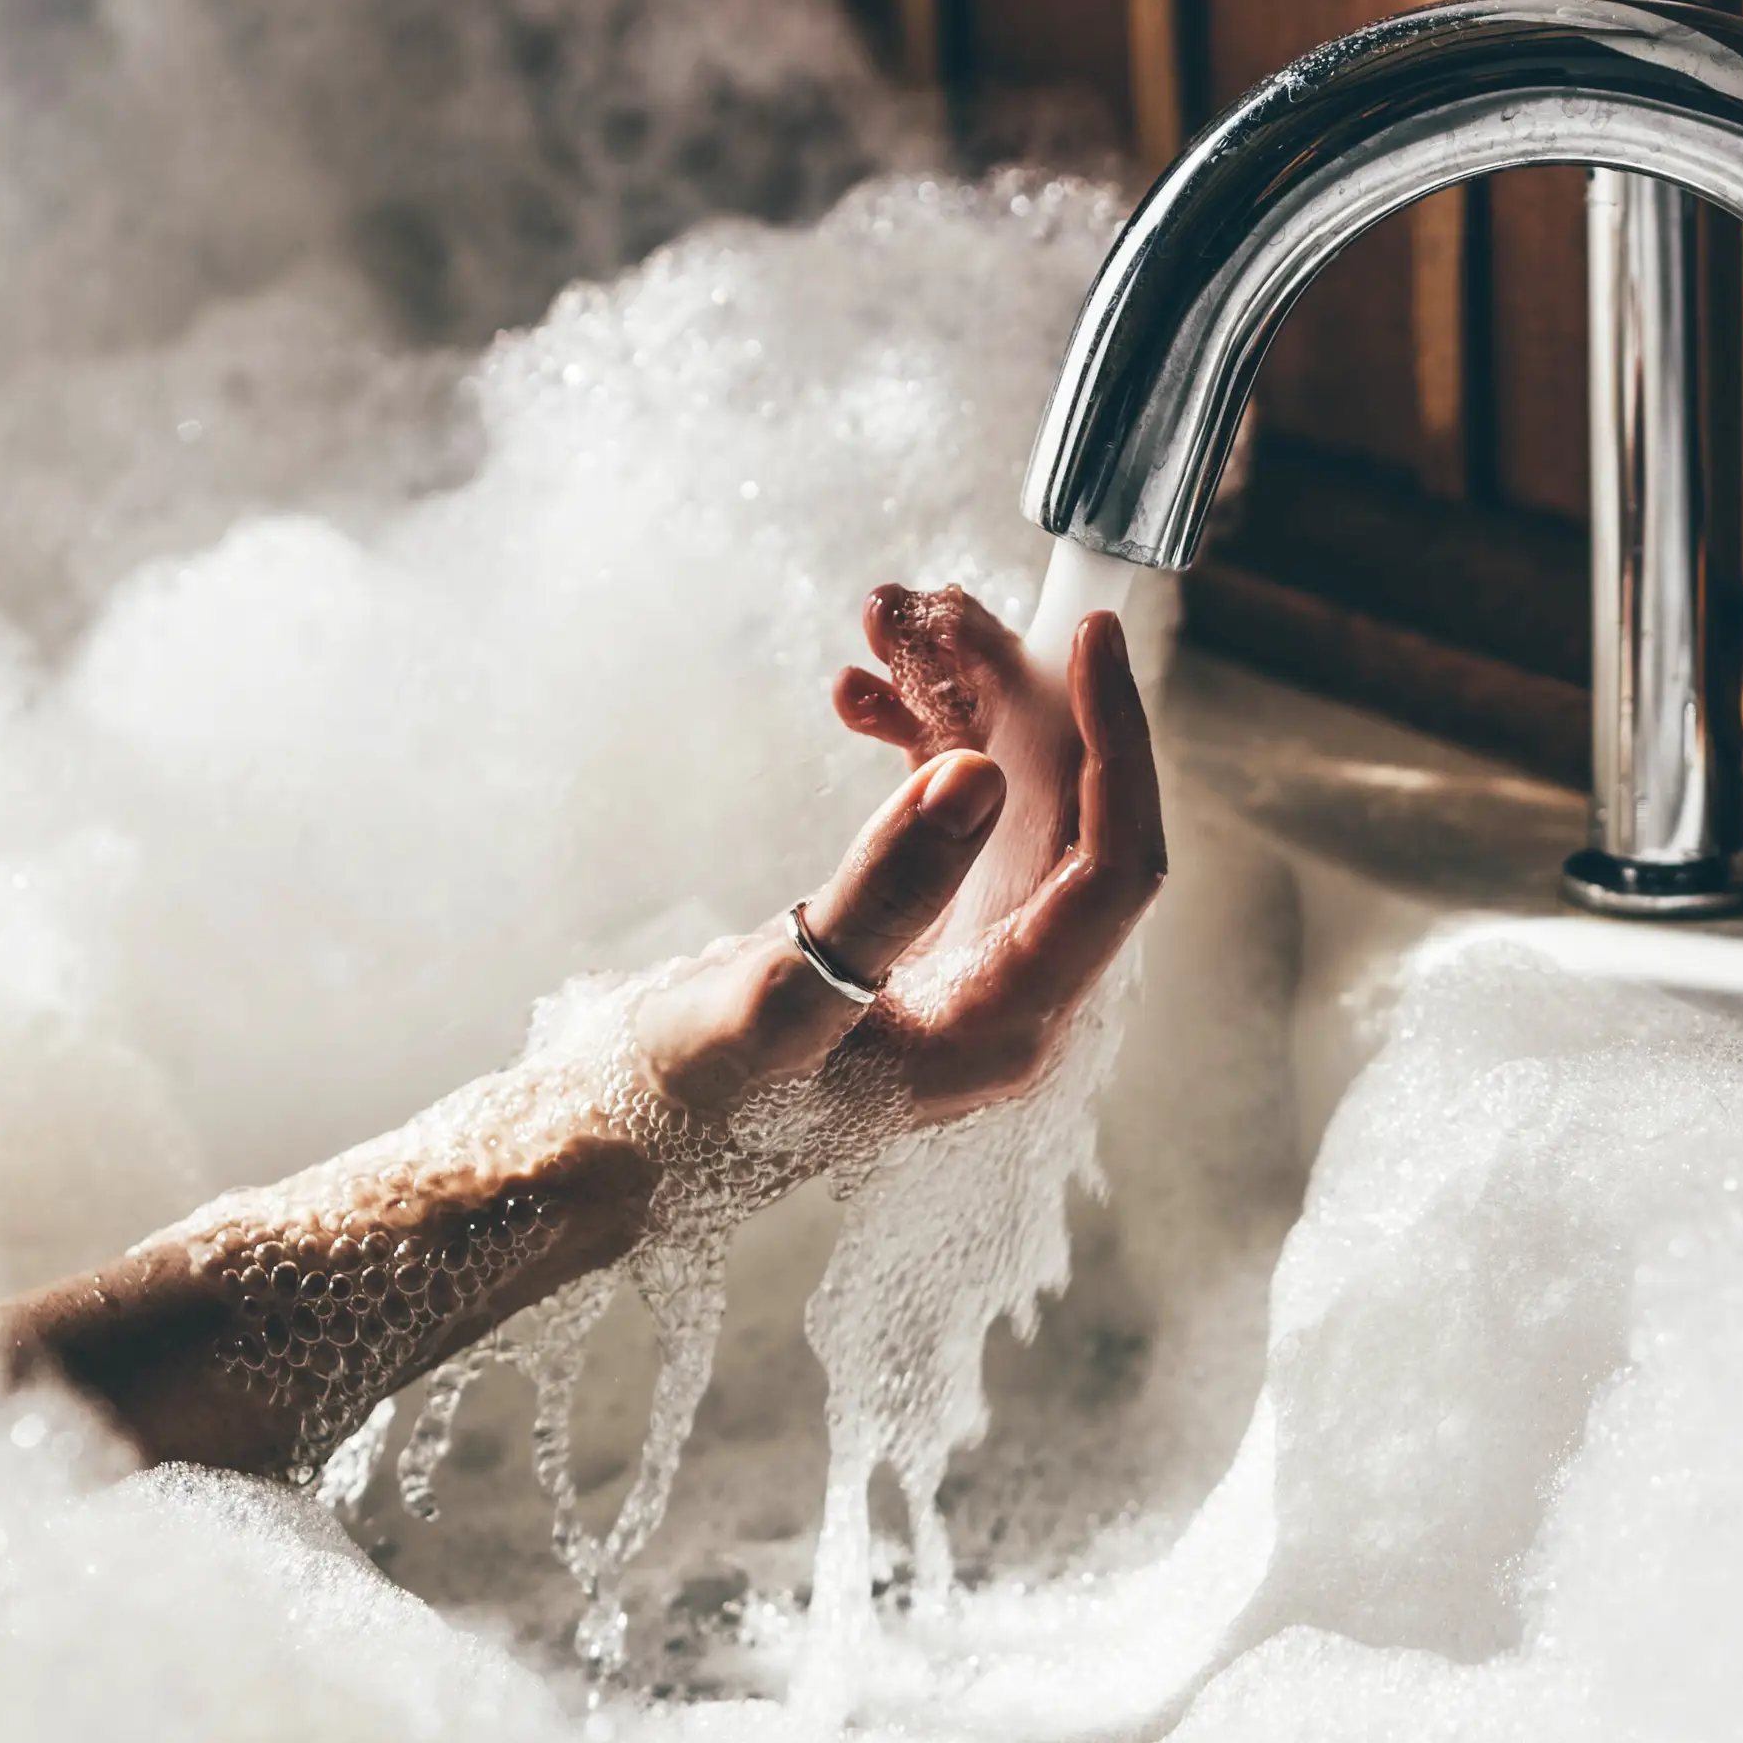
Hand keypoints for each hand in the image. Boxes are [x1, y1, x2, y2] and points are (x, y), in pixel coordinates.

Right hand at [639, 588, 1163, 1126]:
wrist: (625, 1137)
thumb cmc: (697, 1099)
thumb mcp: (780, 997)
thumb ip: (886, 891)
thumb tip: (981, 774)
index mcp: (1008, 1026)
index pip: (1114, 869)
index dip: (1117, 747)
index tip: (1089, 635)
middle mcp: (1014, 994)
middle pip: (1068, 816)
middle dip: (1015, 697)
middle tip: (938, 605)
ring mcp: (974, 962)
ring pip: (1007, 801)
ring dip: (956, 705)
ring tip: (886, 624)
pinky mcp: (926, 935)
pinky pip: (949, 818)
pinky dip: (913, 749)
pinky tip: (857, 696)